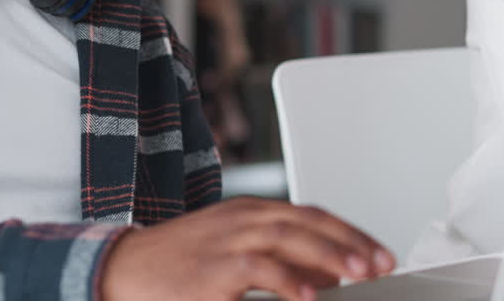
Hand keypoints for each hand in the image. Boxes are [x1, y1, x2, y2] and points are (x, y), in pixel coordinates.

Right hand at [99, 197, 396, 300]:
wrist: (121, 269)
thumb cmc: (177, 266)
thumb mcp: (231, 254)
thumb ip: (278, 261)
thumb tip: (324, 277)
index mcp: (250, 212)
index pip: (312, 214)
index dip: (350, 232)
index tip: (380, 253)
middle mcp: (243, 219)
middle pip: (308, 222)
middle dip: (350, 243)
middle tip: (382, 264)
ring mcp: (228, 240)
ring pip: (290, 238)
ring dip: (330, 256)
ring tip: (359, 276)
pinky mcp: (213, 269)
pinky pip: (259, 269)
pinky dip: (289, 280)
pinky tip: (311, 296)